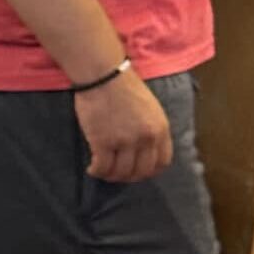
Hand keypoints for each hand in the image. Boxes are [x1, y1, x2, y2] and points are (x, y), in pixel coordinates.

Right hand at [74, 69, 171, 183]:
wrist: (105, 76)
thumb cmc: (125, 88)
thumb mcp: (150, 109)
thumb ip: (151, 129)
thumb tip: (143, 150)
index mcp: (160, 129)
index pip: (161, 162)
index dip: (148, 172)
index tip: (136, 171)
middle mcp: (145, 138)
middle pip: (140, 172)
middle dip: (128, 177)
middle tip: (117, 173)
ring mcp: (124, 141)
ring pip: (120, 172)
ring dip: (110, 175)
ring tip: (102, 170)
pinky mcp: (103, 142)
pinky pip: (102, 167)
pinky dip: (96, 171)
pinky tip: (92, 167)